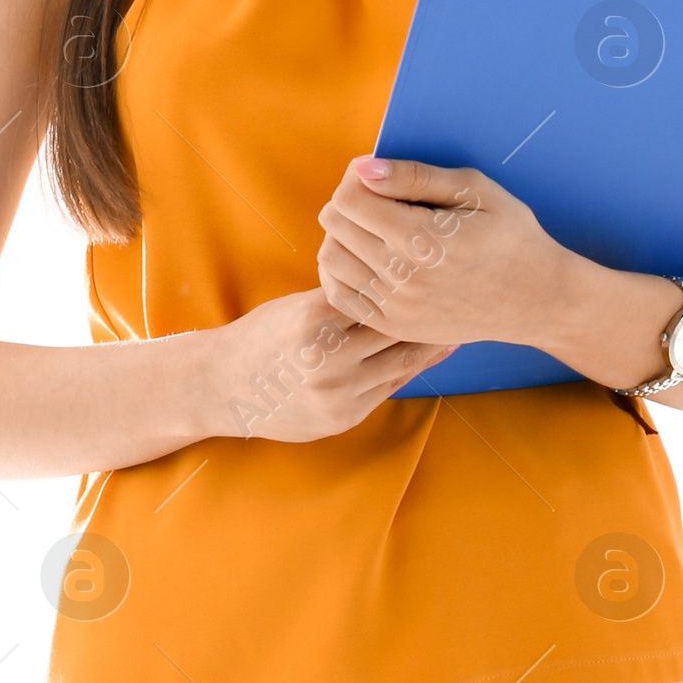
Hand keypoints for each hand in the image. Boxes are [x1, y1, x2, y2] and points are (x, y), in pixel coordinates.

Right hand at [211, 287, 437, 442]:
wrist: (223, 387)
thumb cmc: (263, 336)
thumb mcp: (297, 306)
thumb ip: (343, 298)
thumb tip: (397, 278)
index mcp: (313, 318)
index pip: (376, 292)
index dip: (407, 280)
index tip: (436, 266)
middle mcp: (327, 358)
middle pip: (394, 327)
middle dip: (426, 309)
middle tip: (459, 291)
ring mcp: (337, 393)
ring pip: (400, 360)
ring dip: (429, 341)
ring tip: (455, 320)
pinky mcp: (343, 417)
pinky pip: (388, 387)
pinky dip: (410, 367)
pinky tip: (431, 351)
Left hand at [316, 156, 565, 353]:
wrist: (534, 299)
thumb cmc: (509, 235)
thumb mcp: (475, 190)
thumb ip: (415, 176)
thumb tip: (364, 168)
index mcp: (423, 237)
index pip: (349, 199)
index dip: (355, 178)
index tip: (377, 177)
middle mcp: (403, 276)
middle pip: (335, 225)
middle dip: (348, 202)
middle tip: (376, 199)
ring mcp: (396, 306)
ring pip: (331, 259)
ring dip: (341, 235)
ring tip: (370, 227)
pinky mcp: (393, 326)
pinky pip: (339, 295)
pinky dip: (339, 270)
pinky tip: (362, 256)